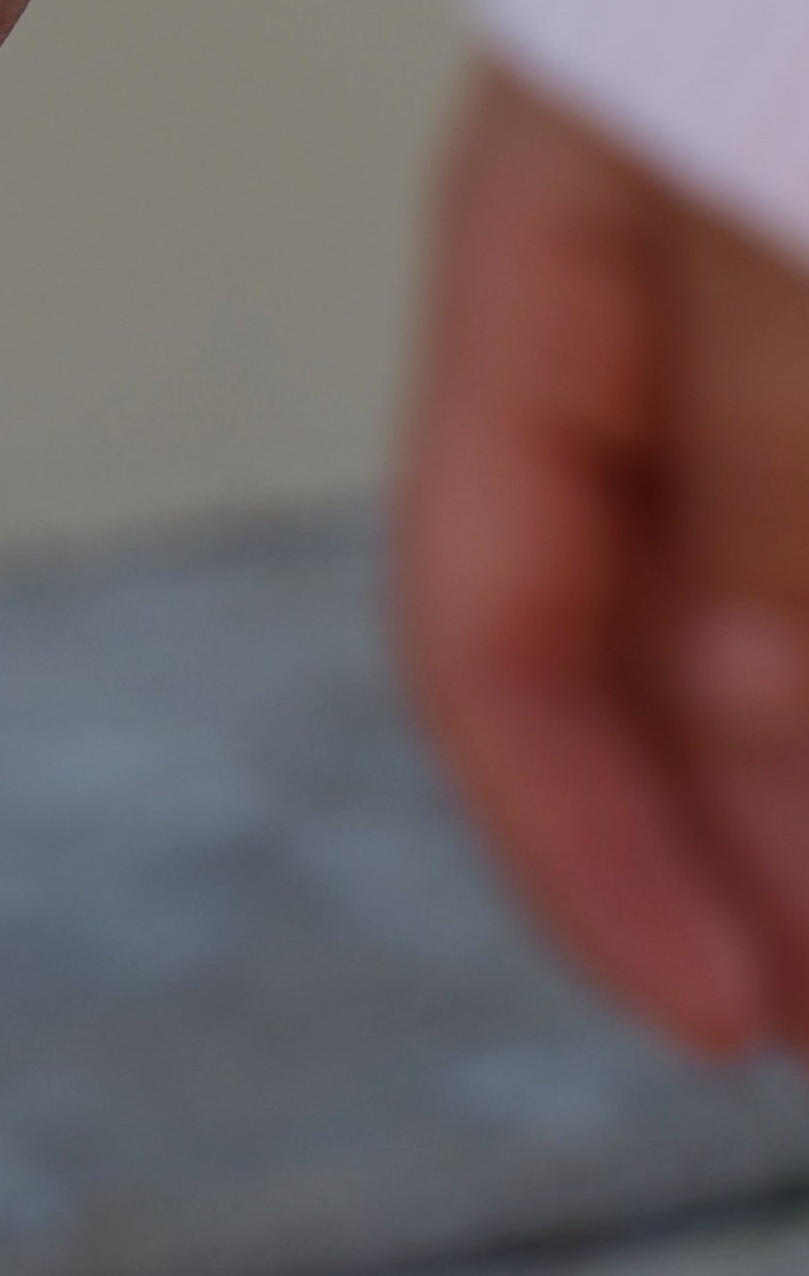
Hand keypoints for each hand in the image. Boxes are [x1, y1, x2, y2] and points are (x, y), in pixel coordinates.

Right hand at [396, 60, 808, 1056]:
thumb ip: (785, 520)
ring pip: (795, 585)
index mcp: (548, 258)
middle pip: (677, 635)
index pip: (496, 606)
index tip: (731, 1018)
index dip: (588, 834)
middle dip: (763, 831)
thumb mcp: (793, 258)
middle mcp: (673, 294)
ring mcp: (794, 280)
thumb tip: (771, 790)